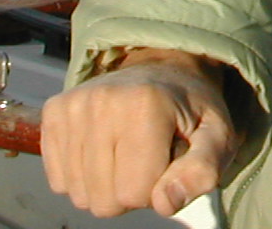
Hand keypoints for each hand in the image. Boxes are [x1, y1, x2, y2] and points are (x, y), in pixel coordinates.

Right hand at [41, 49, 243, 217]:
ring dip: (106, 185)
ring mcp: (73, 105)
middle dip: (130, 190)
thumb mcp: (218, 135)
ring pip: (80, 195)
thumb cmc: (191, 109)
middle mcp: (103, 101)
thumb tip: (165, 203)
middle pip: (104, 200)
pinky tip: (104, 148)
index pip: (136, 193)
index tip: (167, 160)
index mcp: (147, 105)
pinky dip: (83, 175)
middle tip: (146, 157)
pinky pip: (59, 181)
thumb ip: (203, 170)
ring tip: (127, 152)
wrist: (162, 69)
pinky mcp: (54, 112)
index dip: (157, 188)